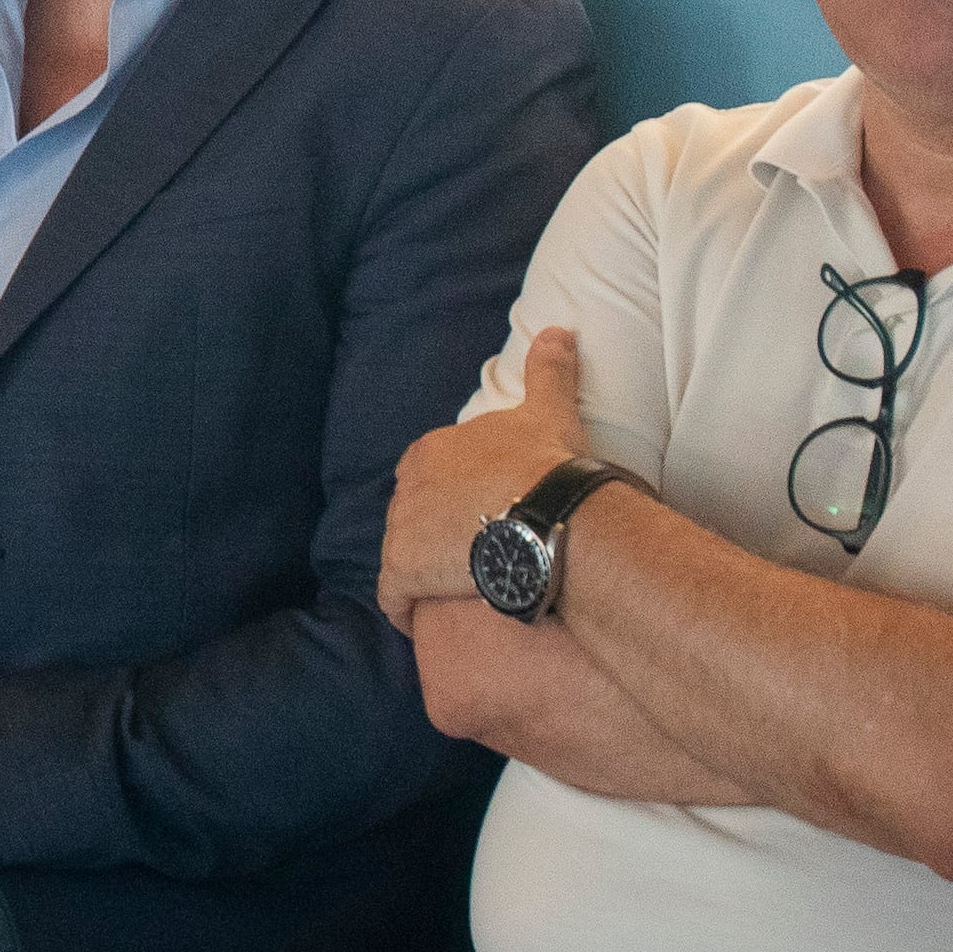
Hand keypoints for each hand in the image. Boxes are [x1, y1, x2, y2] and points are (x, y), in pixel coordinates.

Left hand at [381, 328, 597, 620]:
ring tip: (457, 591)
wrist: (546, 515)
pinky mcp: (401, 575)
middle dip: (436, 535)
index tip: (481, 514)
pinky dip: (405, 611)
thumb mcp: (548, 410)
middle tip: (474, 555)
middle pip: (414, 517)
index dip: (454, 498)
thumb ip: (549, 370)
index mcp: (431, 450)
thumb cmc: (547, 464)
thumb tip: (558, 330)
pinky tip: (425, 622)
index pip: (430, 476)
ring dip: (424, 574)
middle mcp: (405, 487)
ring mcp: (399, 531)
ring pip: (404, 557)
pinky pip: (394, 600)